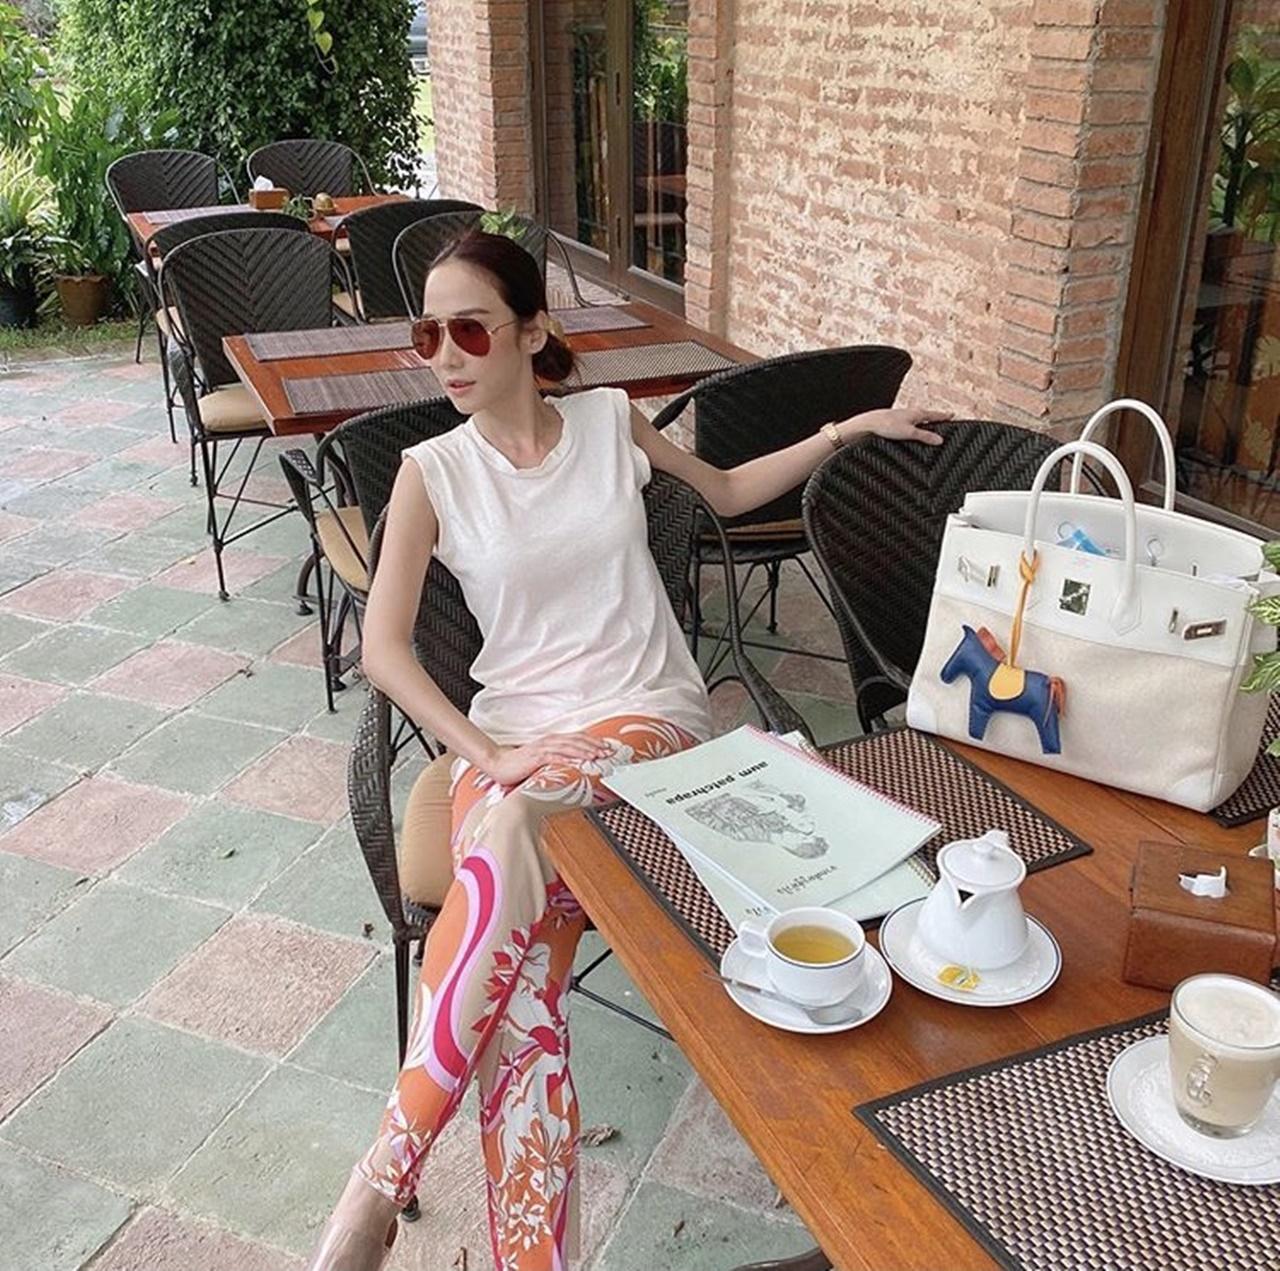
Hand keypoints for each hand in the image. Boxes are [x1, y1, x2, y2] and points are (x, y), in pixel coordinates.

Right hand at [482, 732, 611, 786]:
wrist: (498, 764)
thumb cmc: (520, 765)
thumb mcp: (542, 761)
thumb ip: (556, 760)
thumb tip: (572, 765)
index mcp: (552, 741)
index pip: (577, 739)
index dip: (593, 742)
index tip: (607, 747)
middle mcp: (550, 741)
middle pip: (577, 740)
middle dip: (594, 745)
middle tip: (609, 751)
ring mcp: (543, 748)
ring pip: (569, 747)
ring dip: (585, 750)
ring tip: (599, 755)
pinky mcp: (537, 757)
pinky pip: (556, 757)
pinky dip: (569, 758)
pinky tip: (578, 762)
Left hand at [842, 408, 950, 445]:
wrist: (867, 424)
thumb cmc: (886, 426)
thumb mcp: (909, 433)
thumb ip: (925, 436)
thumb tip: (940, 440)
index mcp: (917, 413)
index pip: (935, 415)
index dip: (944, 416)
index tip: (953, 415)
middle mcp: (910, 413)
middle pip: (927, 416)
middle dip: (936, 419)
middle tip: (945, 420)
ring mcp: (901, 418)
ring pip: (917, 420)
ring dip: (924, 424)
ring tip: (931, 427)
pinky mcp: (893, 423)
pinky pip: (908, 425)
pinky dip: (914, 428)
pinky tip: (911, 433)